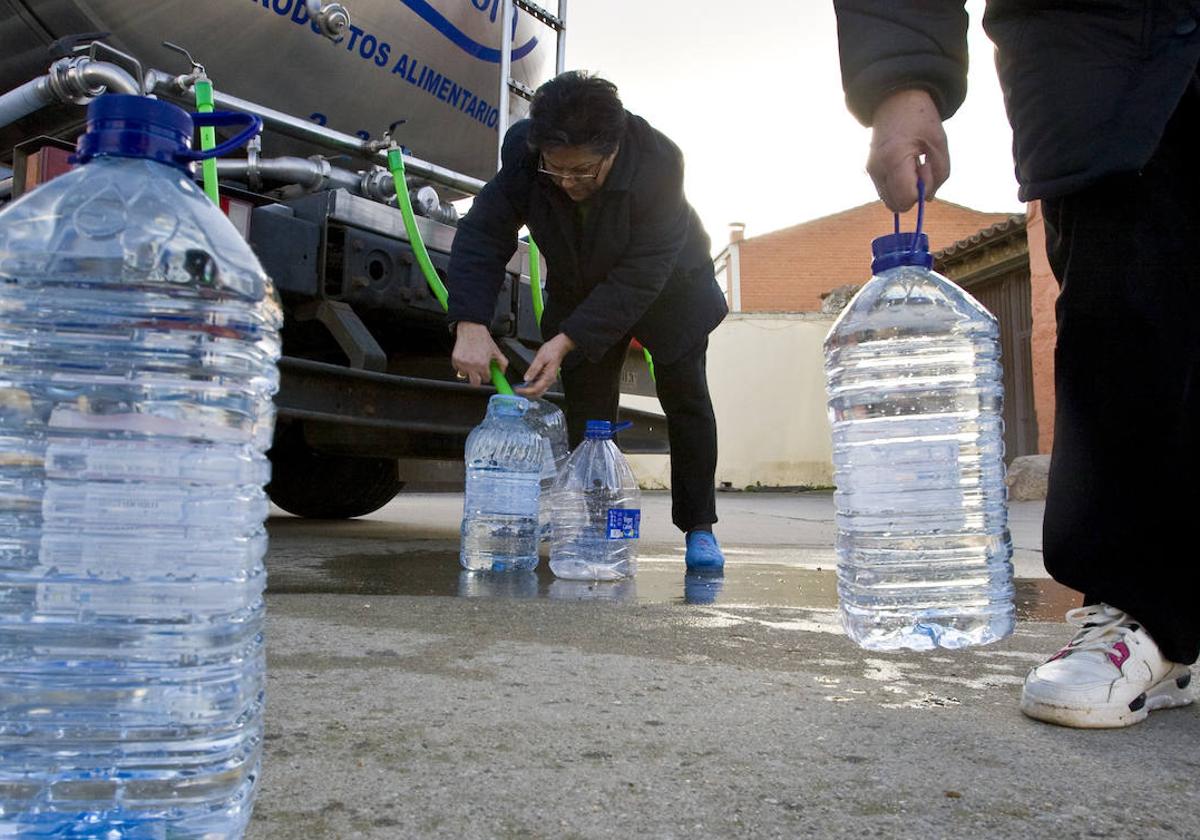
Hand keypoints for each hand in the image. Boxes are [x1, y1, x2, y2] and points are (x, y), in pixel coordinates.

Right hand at [451, 321, 506, 385]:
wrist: (471, 329)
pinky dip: (461, 365)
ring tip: (472, 362)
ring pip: (465, 375)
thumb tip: (502, 372)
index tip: (486, 373)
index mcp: (483, 365)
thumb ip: (502, 363)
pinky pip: (457, 368)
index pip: (486, 379)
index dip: (487, 376)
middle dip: (478, 380)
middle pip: (475, 383)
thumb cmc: (483, 339)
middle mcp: (472, 366)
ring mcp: (463, 364)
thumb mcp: (496, 350)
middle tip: (479, 374)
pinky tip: (466, 358)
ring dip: (469, 371)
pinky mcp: (455, 360)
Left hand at [515, 332, 575, 398]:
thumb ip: (533, 369)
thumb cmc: (552, 350)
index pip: (535, 389)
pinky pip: (539, 386)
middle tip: (517, 391)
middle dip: (527, 395)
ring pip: (538, 391)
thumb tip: (526, 378)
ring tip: (520, 388)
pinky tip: (526, 384)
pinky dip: (532, 387)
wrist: (560, 346)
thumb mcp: (540, 358)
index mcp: (548, 377)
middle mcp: (549, 380)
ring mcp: (548, 379)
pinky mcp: (547, 377)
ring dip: (529, 392)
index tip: (517, 389)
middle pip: (538, 393)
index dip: (525, 391)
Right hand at [867, 88, 949, 212]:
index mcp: (894, 160)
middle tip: (920, 167)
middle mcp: (877, 169)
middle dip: (913, 194)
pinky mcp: (871, 171)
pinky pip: (887, 192)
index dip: (921, 191)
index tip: (926, 166)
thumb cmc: (921, 119)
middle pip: (897, 205)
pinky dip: (899, 186)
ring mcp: (871, 171)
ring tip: (912, 165)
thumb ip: (939, 175)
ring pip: (891, 201)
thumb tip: (926, 198)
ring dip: (906, 191)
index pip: (906, 199)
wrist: (896, 99)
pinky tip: (905, 166)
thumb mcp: (940, 145)